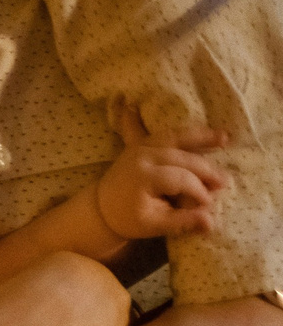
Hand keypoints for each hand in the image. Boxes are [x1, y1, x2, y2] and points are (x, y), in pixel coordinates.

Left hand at [94, 113, 226, 241]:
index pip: (180, 179)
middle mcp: (141, 157)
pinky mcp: (136, 144)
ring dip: (200, 135)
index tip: (209, 203)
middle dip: (205, 170)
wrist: (101, 210)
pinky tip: (132, 100)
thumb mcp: (153, 226)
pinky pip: (141, 126)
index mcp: (144, 177)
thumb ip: (182, 221)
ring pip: (174, 136)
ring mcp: (138, 148)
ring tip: (225, 137)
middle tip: (224, 181)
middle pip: (182, 158)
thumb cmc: (128, 219)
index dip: (198, 190)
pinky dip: (144, 117)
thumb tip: (211, 223)